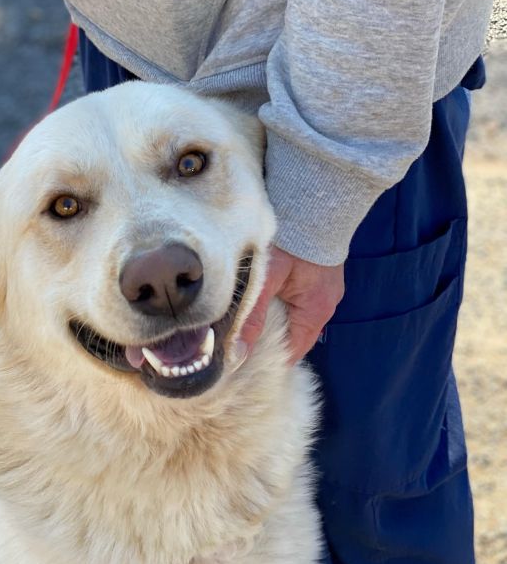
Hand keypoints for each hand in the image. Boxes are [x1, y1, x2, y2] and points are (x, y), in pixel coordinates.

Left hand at [236, 247, 344, 364]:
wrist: (314, 200)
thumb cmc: (290, 238)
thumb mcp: (266, 279)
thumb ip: (251, 317)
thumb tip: (238, 354)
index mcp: (316, 310)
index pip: (292, 353)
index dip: (267, 360)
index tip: (241, 363)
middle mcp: (326, 305)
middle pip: (294, 337)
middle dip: (269, 343)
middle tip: (239, 345)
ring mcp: (325, 291)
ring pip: (296, 319)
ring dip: (275, 322)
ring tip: (247, 324)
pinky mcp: (319, 278)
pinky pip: (300, 302)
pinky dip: (282, 305)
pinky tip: (264, 301)